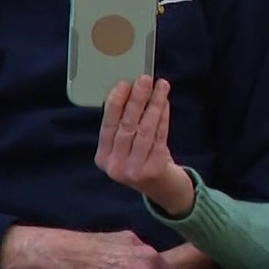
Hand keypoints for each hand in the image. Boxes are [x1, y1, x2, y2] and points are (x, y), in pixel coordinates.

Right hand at [94, 76, 193, 215]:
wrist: (163, 189)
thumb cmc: (142, 160)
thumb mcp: (125, 147)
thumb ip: (123, 125)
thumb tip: (131, 90)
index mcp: (103, 158)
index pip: (107, 126)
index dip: (115, 103)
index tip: (124, 84)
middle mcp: (116, 167)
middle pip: (126, 126)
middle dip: (137, 99)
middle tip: (145, 79)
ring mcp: (135, 171)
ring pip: (144, 130)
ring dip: (153, 104)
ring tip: (160, 87)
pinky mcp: (154, 170)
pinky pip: (159, 137)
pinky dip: (162, 117)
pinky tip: (165, 103)